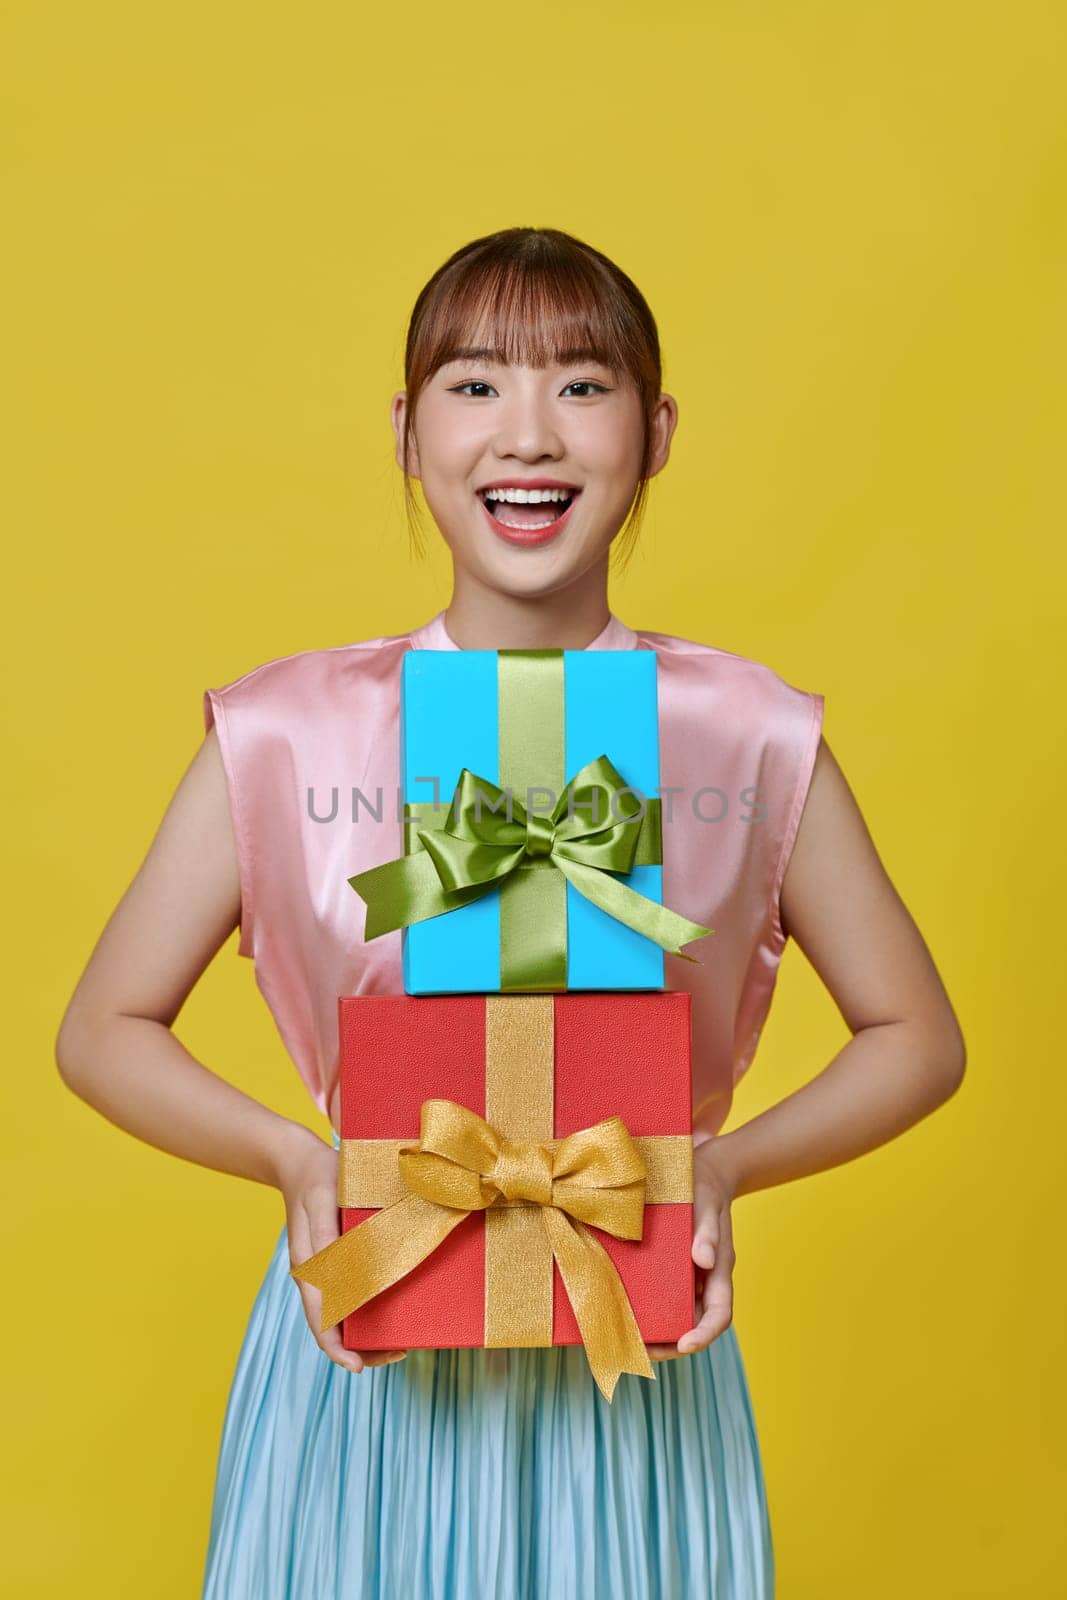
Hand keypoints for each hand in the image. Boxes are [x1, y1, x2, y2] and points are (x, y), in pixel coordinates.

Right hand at [275, 1125, 406, 1372]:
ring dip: (366, 1332)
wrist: (300, 1160)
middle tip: (399, 1352)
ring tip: (400, 1339)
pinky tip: (389, 1307)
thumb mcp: (323, 1201)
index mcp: (308, 1268)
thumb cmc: (316, 1179)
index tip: (359, 1366)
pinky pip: (348, 1295)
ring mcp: (323, 1271)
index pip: (320, 1321)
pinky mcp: (334, 1261)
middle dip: (362, 1347)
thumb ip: (328, 1236)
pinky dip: (366, 1309)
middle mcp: (315, 1277)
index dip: (338, 1348)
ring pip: (342, 1315)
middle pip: (334, 1327)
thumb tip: (341, 1273)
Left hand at [645, 1136, 736, 1363]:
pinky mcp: (671, 1268)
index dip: (704, 1334)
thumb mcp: (707, 1203)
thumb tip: (704, 1260)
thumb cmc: (706, 1186)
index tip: (684, 1345)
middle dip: (672, 1345)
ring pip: (677, 1315)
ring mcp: (688, 1276)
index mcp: (720, 1270)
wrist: (702, 1169)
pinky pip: (662, 1295)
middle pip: (694, 1324)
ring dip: (657, 1332)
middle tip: (642, 1352)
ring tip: (628, 1341)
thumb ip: (708, 1231)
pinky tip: (623, 1311)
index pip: (719, 1315)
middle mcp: (705, 1280)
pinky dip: (648, 1309)